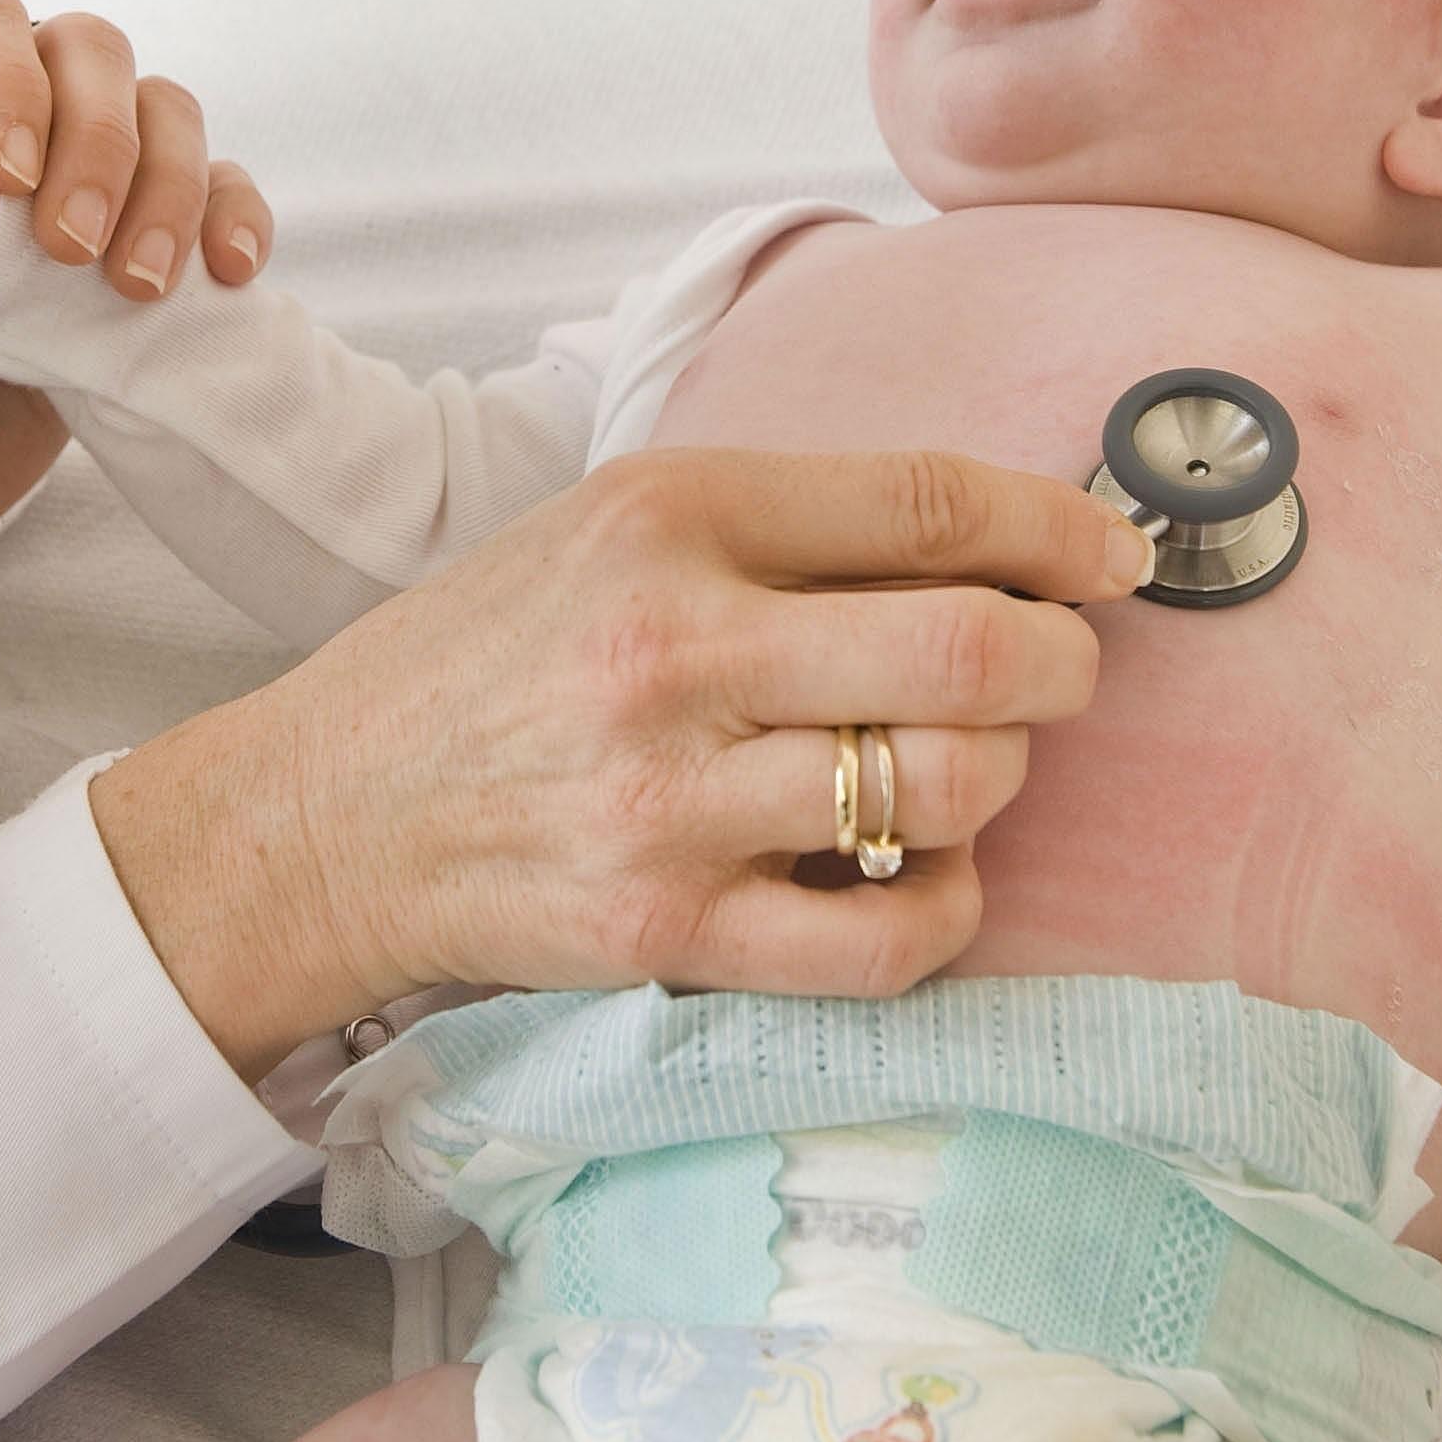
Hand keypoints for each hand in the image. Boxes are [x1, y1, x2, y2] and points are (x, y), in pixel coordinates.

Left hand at [0, 0, 274, 552]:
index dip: (5, 79)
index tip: (8, 180)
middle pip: (86, 53)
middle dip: (98, 140)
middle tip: (71, 250)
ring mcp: (78, 177)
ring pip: (163, 112)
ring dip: (168, 186)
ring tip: (136, 289)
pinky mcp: (140, 241)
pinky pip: (218, 190)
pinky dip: (232, 217)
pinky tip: (227, 274)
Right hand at [89, 448, 1160, 1080]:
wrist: (328, 814)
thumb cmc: (493, 658)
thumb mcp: (612, 524)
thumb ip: (785, 524)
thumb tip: (998, 540)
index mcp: (670, 511)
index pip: (926, 505)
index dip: (1058, 528)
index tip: (1114, 553)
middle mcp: (678, 646)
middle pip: (972, 650)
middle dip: (1064, 662)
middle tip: (1062, 667)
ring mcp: (676, 799)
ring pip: (950, 787)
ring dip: (1001, 778)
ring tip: (967, 764)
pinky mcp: (671, 929)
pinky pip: (888, 936)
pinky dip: (948, 906)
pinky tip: (927, 871)